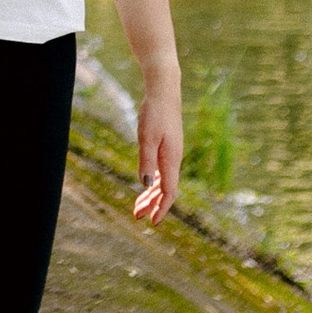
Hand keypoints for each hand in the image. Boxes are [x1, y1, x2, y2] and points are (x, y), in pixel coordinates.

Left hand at [133, 68, 182, 223]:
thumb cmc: (154, 112)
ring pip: (163, 181)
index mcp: (171, 159)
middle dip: (153, 205)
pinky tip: (146, 185)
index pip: (169, 192)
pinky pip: (162, 171)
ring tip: (138, 207)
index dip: (162, 208)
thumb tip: (146, 185)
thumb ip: (146, 161)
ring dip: (151, 195)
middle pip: (166, 190)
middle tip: (137, 217)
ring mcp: (171, 153)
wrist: (164, 90)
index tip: (152, 222)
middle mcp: (174, 159)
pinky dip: (153, 182)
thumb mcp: (146, 137)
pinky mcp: (167, 146)